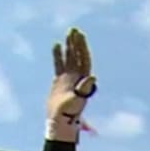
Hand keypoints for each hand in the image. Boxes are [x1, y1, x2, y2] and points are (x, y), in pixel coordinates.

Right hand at [46, 28, 96, 142]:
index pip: (84, 59)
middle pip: (78, 56)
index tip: (80, 36)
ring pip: (69, 58)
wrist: (59, 120)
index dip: (82, 47)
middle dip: (76, 43)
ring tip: (68, 32)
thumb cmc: (70, 112)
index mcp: (84, 80)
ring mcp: (68, 77)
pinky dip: (58, 55)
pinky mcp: (59, 80)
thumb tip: (93, 77)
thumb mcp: (78, 99)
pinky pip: (59, 64)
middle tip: (74, 30)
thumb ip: (84, 88)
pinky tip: (56, 44)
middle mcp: (78, 76)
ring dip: (69, 46)